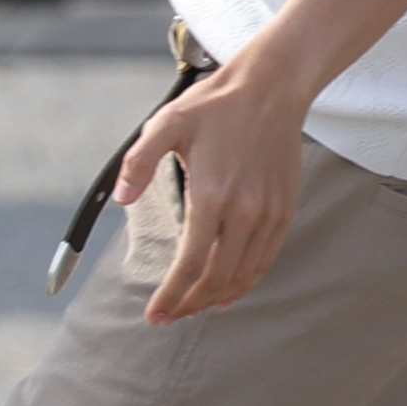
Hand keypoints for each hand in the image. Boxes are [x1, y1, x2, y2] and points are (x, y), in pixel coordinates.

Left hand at [117, 64, 312, 321]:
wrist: (270, 89)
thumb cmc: (213, 107)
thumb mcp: (165, 124)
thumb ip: (138, 163)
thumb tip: (121, 199)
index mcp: (211, 196)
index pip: (190, 265)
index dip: (171, 296)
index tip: (154, 314)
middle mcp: (244, 212)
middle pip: (216, 279)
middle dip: (190, 304)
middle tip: (168, 315)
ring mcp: (269, 214)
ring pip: (243, 275)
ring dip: (217, 297)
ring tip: (193, 306)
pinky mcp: (284, 211)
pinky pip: (265, 259)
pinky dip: (245, 280)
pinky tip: (228, 288)